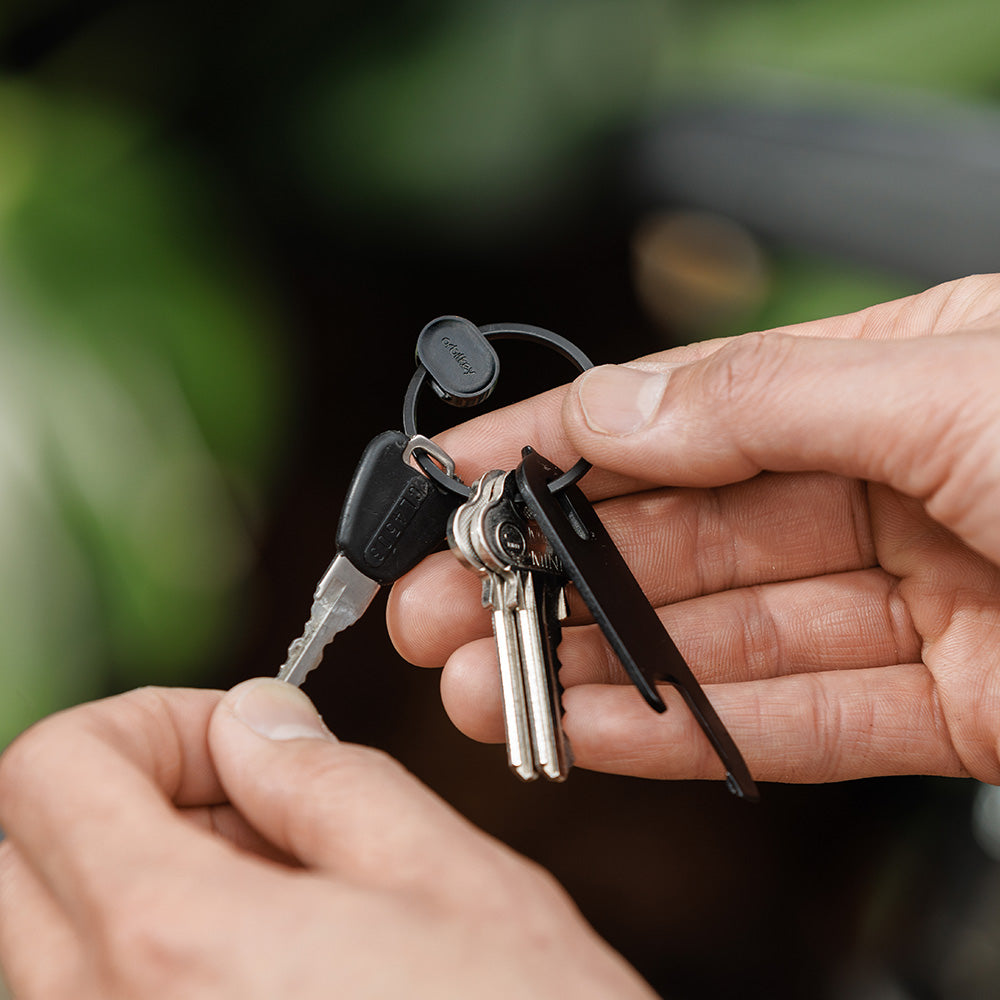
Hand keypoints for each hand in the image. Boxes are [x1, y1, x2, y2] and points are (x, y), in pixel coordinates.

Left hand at [0, 681, 654, 998]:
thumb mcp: (447, 881)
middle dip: (136, 789)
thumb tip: (255, 722)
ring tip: (287, 891)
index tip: (235, 740)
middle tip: (256, 803)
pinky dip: (163, 952)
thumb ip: (326, 781)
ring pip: (55, 932)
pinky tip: (278, 963)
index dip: (146, 721)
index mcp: (177, 948)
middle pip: (22, 849)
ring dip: (154, 872)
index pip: (50, 772)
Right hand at [387, 274, 999, 784]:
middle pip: (684, 533)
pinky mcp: (960, 710)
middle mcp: (900, 483)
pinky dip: (686, 733)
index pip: (687, 407)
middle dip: (549, 572)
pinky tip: (584, 732)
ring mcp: (926, 598)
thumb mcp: (951, 388)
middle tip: (438, 604)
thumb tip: (608, 408)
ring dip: (591, 663)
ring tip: (476, 682)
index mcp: (900, 375)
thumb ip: (766, 398)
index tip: (452, 474)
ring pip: (722, 637)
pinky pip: (801, 721)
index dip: (555, 440)